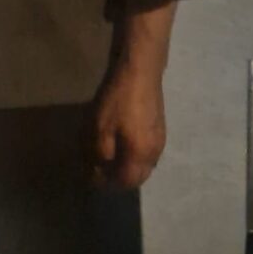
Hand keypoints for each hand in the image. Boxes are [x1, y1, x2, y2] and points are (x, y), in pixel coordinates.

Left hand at [93, 67, 166, 190]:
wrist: (140, 70)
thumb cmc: (118, 101)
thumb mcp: (100, 129)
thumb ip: (100, 156)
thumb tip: (98, 173)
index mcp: (140, 156)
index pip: (126, 182)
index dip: (108, 183)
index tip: (91, 175)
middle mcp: (155, 153)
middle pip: (138, 176)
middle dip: (119, 177)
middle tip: (99, 167)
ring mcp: (160, 140)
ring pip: (144, 165)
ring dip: (128, 166)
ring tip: (108, 155)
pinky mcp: (160, 128)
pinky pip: (148, 152)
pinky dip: (134, 155)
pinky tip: (122, 142)